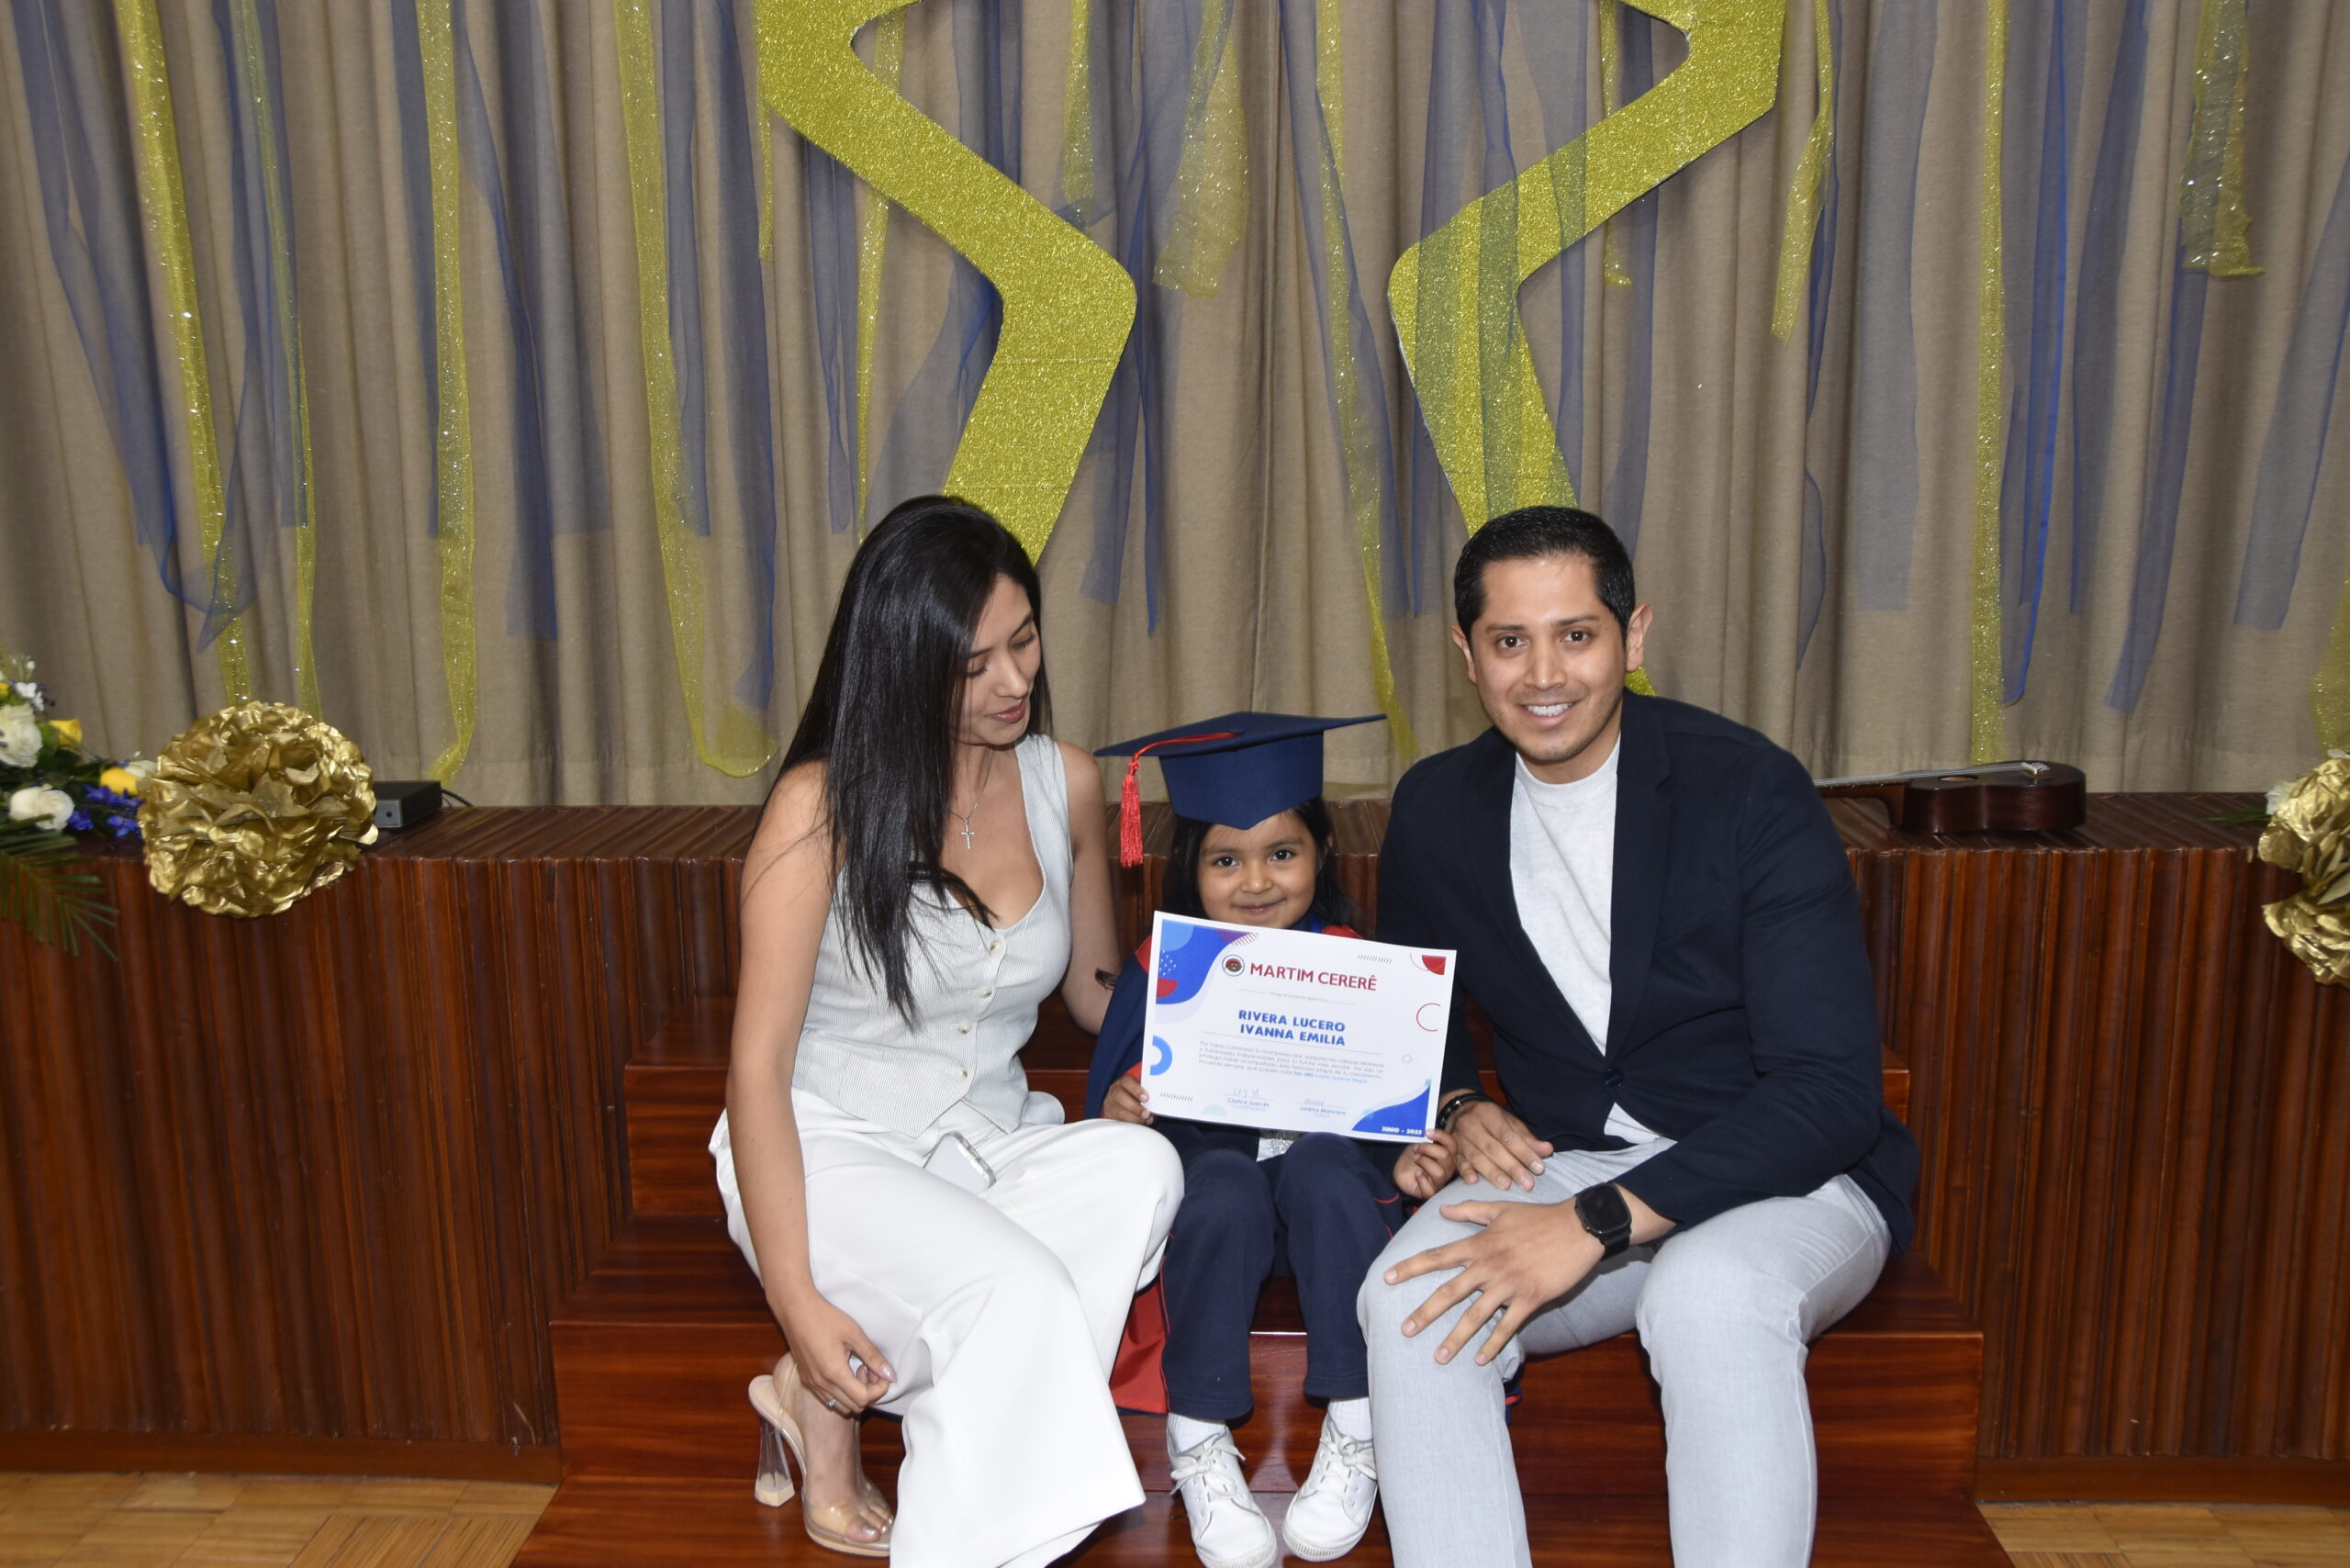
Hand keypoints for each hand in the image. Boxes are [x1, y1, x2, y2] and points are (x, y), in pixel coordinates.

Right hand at [775, 1284, 894, 1413]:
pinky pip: (828, 1397)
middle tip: (872, 1369)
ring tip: (859, 1369)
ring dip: (855, 1393)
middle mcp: (821, 1385)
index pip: (863, 1399)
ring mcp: (812, 1383)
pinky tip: (844, 1369)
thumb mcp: (854, 1334)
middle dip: (869, 1392)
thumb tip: (891, 1375)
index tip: (883, 1373)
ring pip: (840, 1405)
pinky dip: (841, 1391)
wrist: (795, 1310)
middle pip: (854, 1406)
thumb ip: (873, 1357)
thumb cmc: (825, 1318)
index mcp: (834, 1374)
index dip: (879, 1389)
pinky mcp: (806, 1379)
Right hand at [1102, 1070, 1152, 1124]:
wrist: (1128, 1106)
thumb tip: (1158, 1101)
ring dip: (1132, 1117)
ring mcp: (1109, 1103)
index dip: (1136, 1089)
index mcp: (1123, 1082)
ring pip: (1117, 1110)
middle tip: (1146, 1114)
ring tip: (1144, 1121)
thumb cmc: (1139, 1098)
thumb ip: (1149, 1094)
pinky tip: (1137, 1125)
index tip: (1146, 1098)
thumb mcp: (1143, 1093)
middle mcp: (1114, 1091)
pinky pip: (1115, 1121)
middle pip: (1119, 1096)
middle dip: (1134, 1106)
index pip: (1126, 1081)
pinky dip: (1127, 1124)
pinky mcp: (1108, 1115)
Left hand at [1384, 1198, 1597, 1365]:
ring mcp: (1509, 1284)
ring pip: (1475, 1315)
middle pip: (1450, 1292)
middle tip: (1405, 1331)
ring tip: (1438, 1357)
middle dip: (1425, 1313)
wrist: (1578, 1227)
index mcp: (1480, 1244)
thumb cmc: (1539, 1217)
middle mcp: (1489, 1266)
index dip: (1411, 1267)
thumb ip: (1471, 1211)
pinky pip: (1507, 1326)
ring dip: (1456, 1338)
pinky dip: (1493, 1344)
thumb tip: (1443, 1211)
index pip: (1437, 1257)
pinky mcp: (1530, 1298)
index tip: (1387, 1278)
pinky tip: (1480, 1359)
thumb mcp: (1502, 1209)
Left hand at [1392, 1130, 1456, 1198]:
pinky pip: (1430, 1189)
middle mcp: (1447, 1169)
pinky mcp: (1429, 1192)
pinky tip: (1416, 1174)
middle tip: (1417, 1148)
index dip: (1441, 1136)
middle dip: (1428, 1149)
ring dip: (1424, 1162)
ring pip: (1439, 1173)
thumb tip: (1429, 1129)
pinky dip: (1421, 1179)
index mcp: (1448, 1155)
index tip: (1427, 1132)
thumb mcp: (1420, 1142)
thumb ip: (1428, 1137)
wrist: (1400, 1168)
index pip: (1452, 1145)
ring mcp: (1439, 1182)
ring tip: (1416, 1159)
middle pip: (1446, 1157)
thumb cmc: (1413, 1155)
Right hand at [1449, 1099, 1553, 1191]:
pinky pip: (1458, 1162)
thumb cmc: (1489, 1119)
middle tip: (1527, 1183)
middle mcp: (1472, 1125)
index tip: (1539, 1168)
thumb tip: (1547, 1150)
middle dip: (1512, 1167)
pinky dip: (1465, 1172)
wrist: (1458, 1111)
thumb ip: (1526, 1138)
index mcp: (1488, 1114)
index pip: (1508, 1136)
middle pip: (1493, 1148)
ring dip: (1492, 1172)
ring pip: (1477, 1157)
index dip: (1524, 1152)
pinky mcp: (1453, 1151)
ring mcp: (1460, 1139)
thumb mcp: (1509, 1122)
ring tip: (1506, 1185)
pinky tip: (1473, 1181)